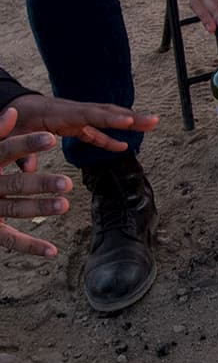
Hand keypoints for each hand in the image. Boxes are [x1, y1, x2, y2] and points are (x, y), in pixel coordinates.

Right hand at [0, 107, 72, 256]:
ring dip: (39, 208)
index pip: (4, 150)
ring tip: (64, 205)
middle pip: (13, 184)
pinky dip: (30, 246)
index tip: (51, 138)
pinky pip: (9, 240)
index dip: (27, 144)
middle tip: (67, 182)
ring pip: (13, 209)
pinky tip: (52, 251)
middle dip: (40, 183)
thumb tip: (12, 111)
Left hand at [8, 93, 158, 150]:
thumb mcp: (11, 136)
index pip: (89, 115)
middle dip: (131, 117)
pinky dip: (110, 137)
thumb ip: (22, 152)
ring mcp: (75, 117)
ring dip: (129, 121)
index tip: (128, 122)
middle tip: (154, 120)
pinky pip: (96, 130)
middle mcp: (72, 111)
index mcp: (59, 113)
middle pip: (106, 113)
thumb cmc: (10, 121)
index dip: (109, 119)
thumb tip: (28, 169)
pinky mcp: (74, 124)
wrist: (9, 106)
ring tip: (153, 124)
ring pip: (107, 118)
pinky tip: (124, 146)